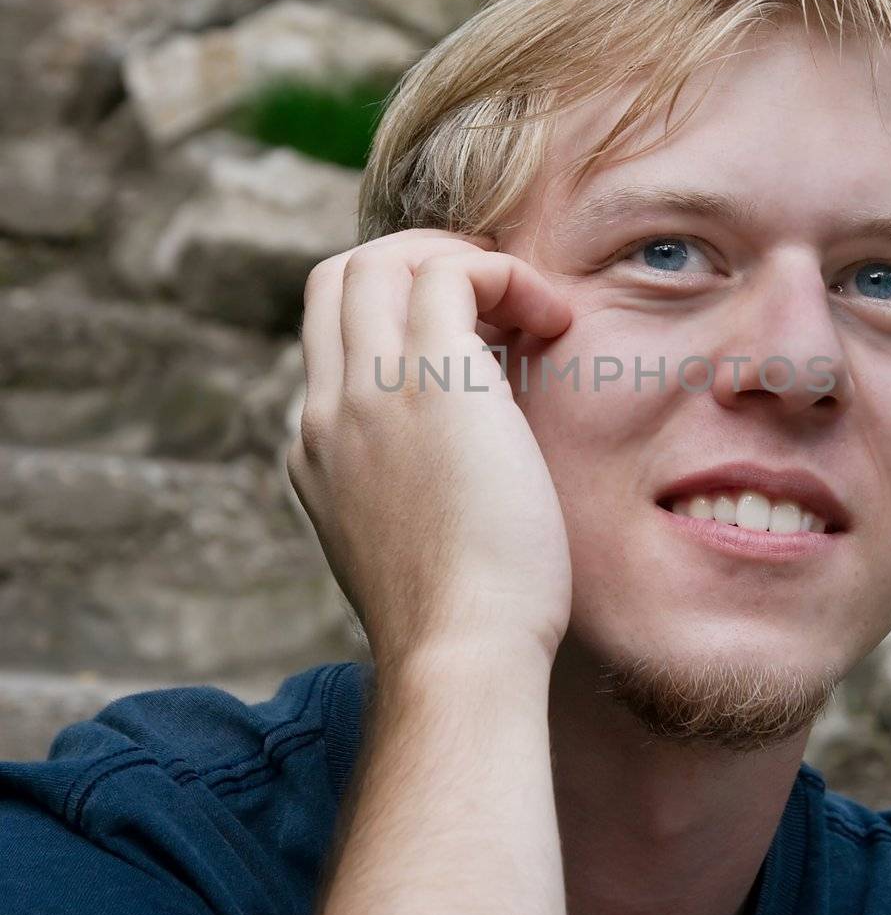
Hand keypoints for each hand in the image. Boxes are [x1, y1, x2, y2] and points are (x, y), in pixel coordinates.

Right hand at [287, 229, 574, 675]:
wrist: (461, 654)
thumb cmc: (463, 619)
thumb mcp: (407, 543)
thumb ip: (406, 486)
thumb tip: (457, 458)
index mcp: (315, 450)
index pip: (331, 333)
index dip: (397, 309)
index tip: (472, 334)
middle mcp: (326, 410)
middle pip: (341, 277)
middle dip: (418, 262)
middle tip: (493, 298)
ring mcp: (369, 392)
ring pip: (382, 260)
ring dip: (462, 262)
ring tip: (525, 306)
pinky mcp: (431, 382)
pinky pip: (452, 274)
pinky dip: (504, 276)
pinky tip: (551, 321)